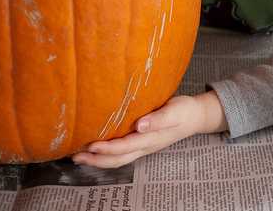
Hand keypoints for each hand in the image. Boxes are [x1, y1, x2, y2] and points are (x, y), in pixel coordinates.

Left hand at [71, 91, 226, 167]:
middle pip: (118, 159)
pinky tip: (97, 149)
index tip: (91, 145)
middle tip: (76, 156)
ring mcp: (144, 146)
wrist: (196, 116)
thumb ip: (159, 119)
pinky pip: (123, 153)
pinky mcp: (143, 142)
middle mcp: (145, 145)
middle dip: (97, 160)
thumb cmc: (185, 111)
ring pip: (119, 159)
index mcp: (151, 138)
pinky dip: (107, 155)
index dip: (108, 148)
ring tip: (80, 156)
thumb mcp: (175, 111)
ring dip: (99, 160)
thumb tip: (140, 125)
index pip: (125, 147)